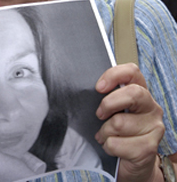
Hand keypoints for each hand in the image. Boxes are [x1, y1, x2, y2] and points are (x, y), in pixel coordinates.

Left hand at [95, 63, 164, 181]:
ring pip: (119, 123)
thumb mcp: (110, 112)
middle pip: (133, 94)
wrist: (130, 165)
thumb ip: (105, 98)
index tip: (98, 87)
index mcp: (140, 93)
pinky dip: (108, 147)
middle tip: (99, 114)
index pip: (132, 72)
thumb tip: (83, 90)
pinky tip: (112, 148)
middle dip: (109, 104)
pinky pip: (116, 143)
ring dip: (105, 132)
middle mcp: (151, 108)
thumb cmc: (117, 133)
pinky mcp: (149, 148)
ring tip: (106, 136)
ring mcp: (153, 128)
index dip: (114, 75)